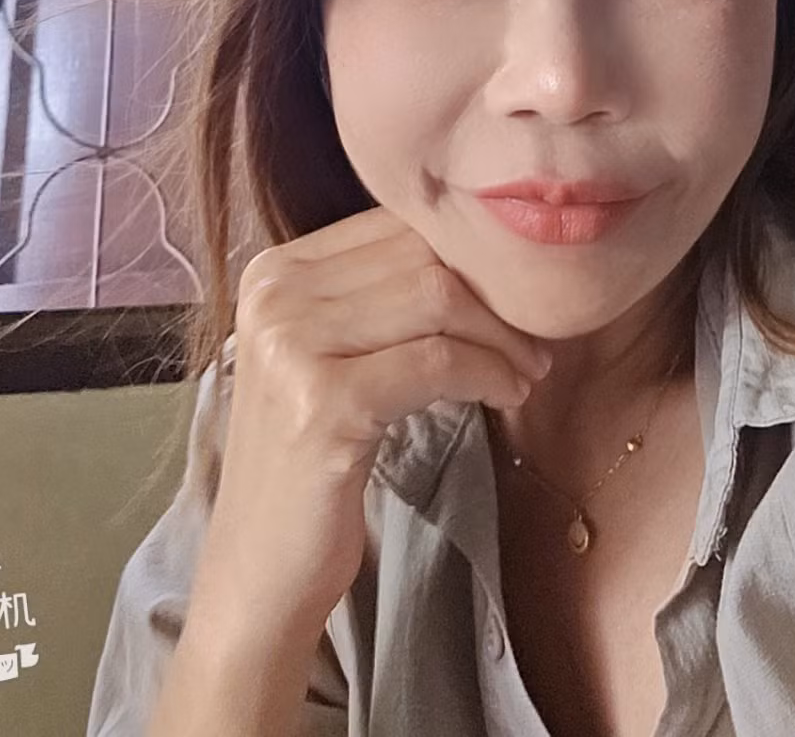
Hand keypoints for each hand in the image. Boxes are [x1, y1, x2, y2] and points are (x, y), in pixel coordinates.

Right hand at [193, 204, 551, 628]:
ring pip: (437, 297)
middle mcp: (273, 293)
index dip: (467, 254)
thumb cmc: (309, 460)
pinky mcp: (323, 401)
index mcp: (273, 270)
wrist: (260, 571)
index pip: (395, 223)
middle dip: (492, 292)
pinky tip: (507, 395)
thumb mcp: (328, 355)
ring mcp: (291, 344)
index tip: (512, 297)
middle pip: (420, 253)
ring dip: (500, 335)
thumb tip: (481, 249)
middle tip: (534, 339)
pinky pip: (438, 360)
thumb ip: (377, 294)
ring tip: (525, 370)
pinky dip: (488, 372)